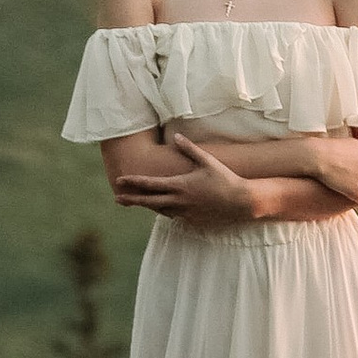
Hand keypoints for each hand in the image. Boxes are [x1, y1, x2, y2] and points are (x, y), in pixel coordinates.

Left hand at [113, 133, 260, 223]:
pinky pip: (174, 216)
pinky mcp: (191, 221)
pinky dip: (165, 210)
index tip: (120, 180)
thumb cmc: (224, 178)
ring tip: (136, 201)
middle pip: (149, 201)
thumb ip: (189, 148)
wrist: (240, 202)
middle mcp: (179, 201)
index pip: (150, 184)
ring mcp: (184, 213)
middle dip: (132, 199)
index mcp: (180, 185)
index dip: (133, 182)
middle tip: (117, 198)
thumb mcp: (207, 160)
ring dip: (148, 205)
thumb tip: (176, 136)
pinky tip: (163, 207)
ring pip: (160, 209)